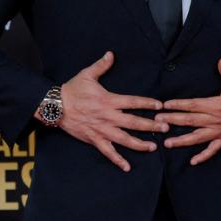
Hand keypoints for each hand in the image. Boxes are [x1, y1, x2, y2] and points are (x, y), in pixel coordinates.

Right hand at [50, 51, 168, 171]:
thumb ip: (101, 65)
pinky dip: (117, 160)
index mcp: (108, 100)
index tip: (160, 106)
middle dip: (151, 125)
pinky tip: (127, 167)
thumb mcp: (86, 75)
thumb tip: (111, 54)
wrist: (55, 107)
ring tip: (153, 147)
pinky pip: (108, 152)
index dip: (147, 104)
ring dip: (140, 144)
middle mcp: (108, 116)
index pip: (133, 102)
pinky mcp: (94, 139)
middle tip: (165, 127)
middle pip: (133, 122)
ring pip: (124, 139)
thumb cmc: (72, 90)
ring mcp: (101, 130)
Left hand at [156, 58, 220, 165]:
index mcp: (218, 104)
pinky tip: (193, 161)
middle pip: (190, 121)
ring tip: (168, 143)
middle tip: (157, 122)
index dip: (178, 105)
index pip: (193, 104)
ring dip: (182, 141)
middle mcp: (217, 119)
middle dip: (172, 121)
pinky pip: (213, 149)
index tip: (164, 105)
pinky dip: (203, 156)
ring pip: (198, 137)